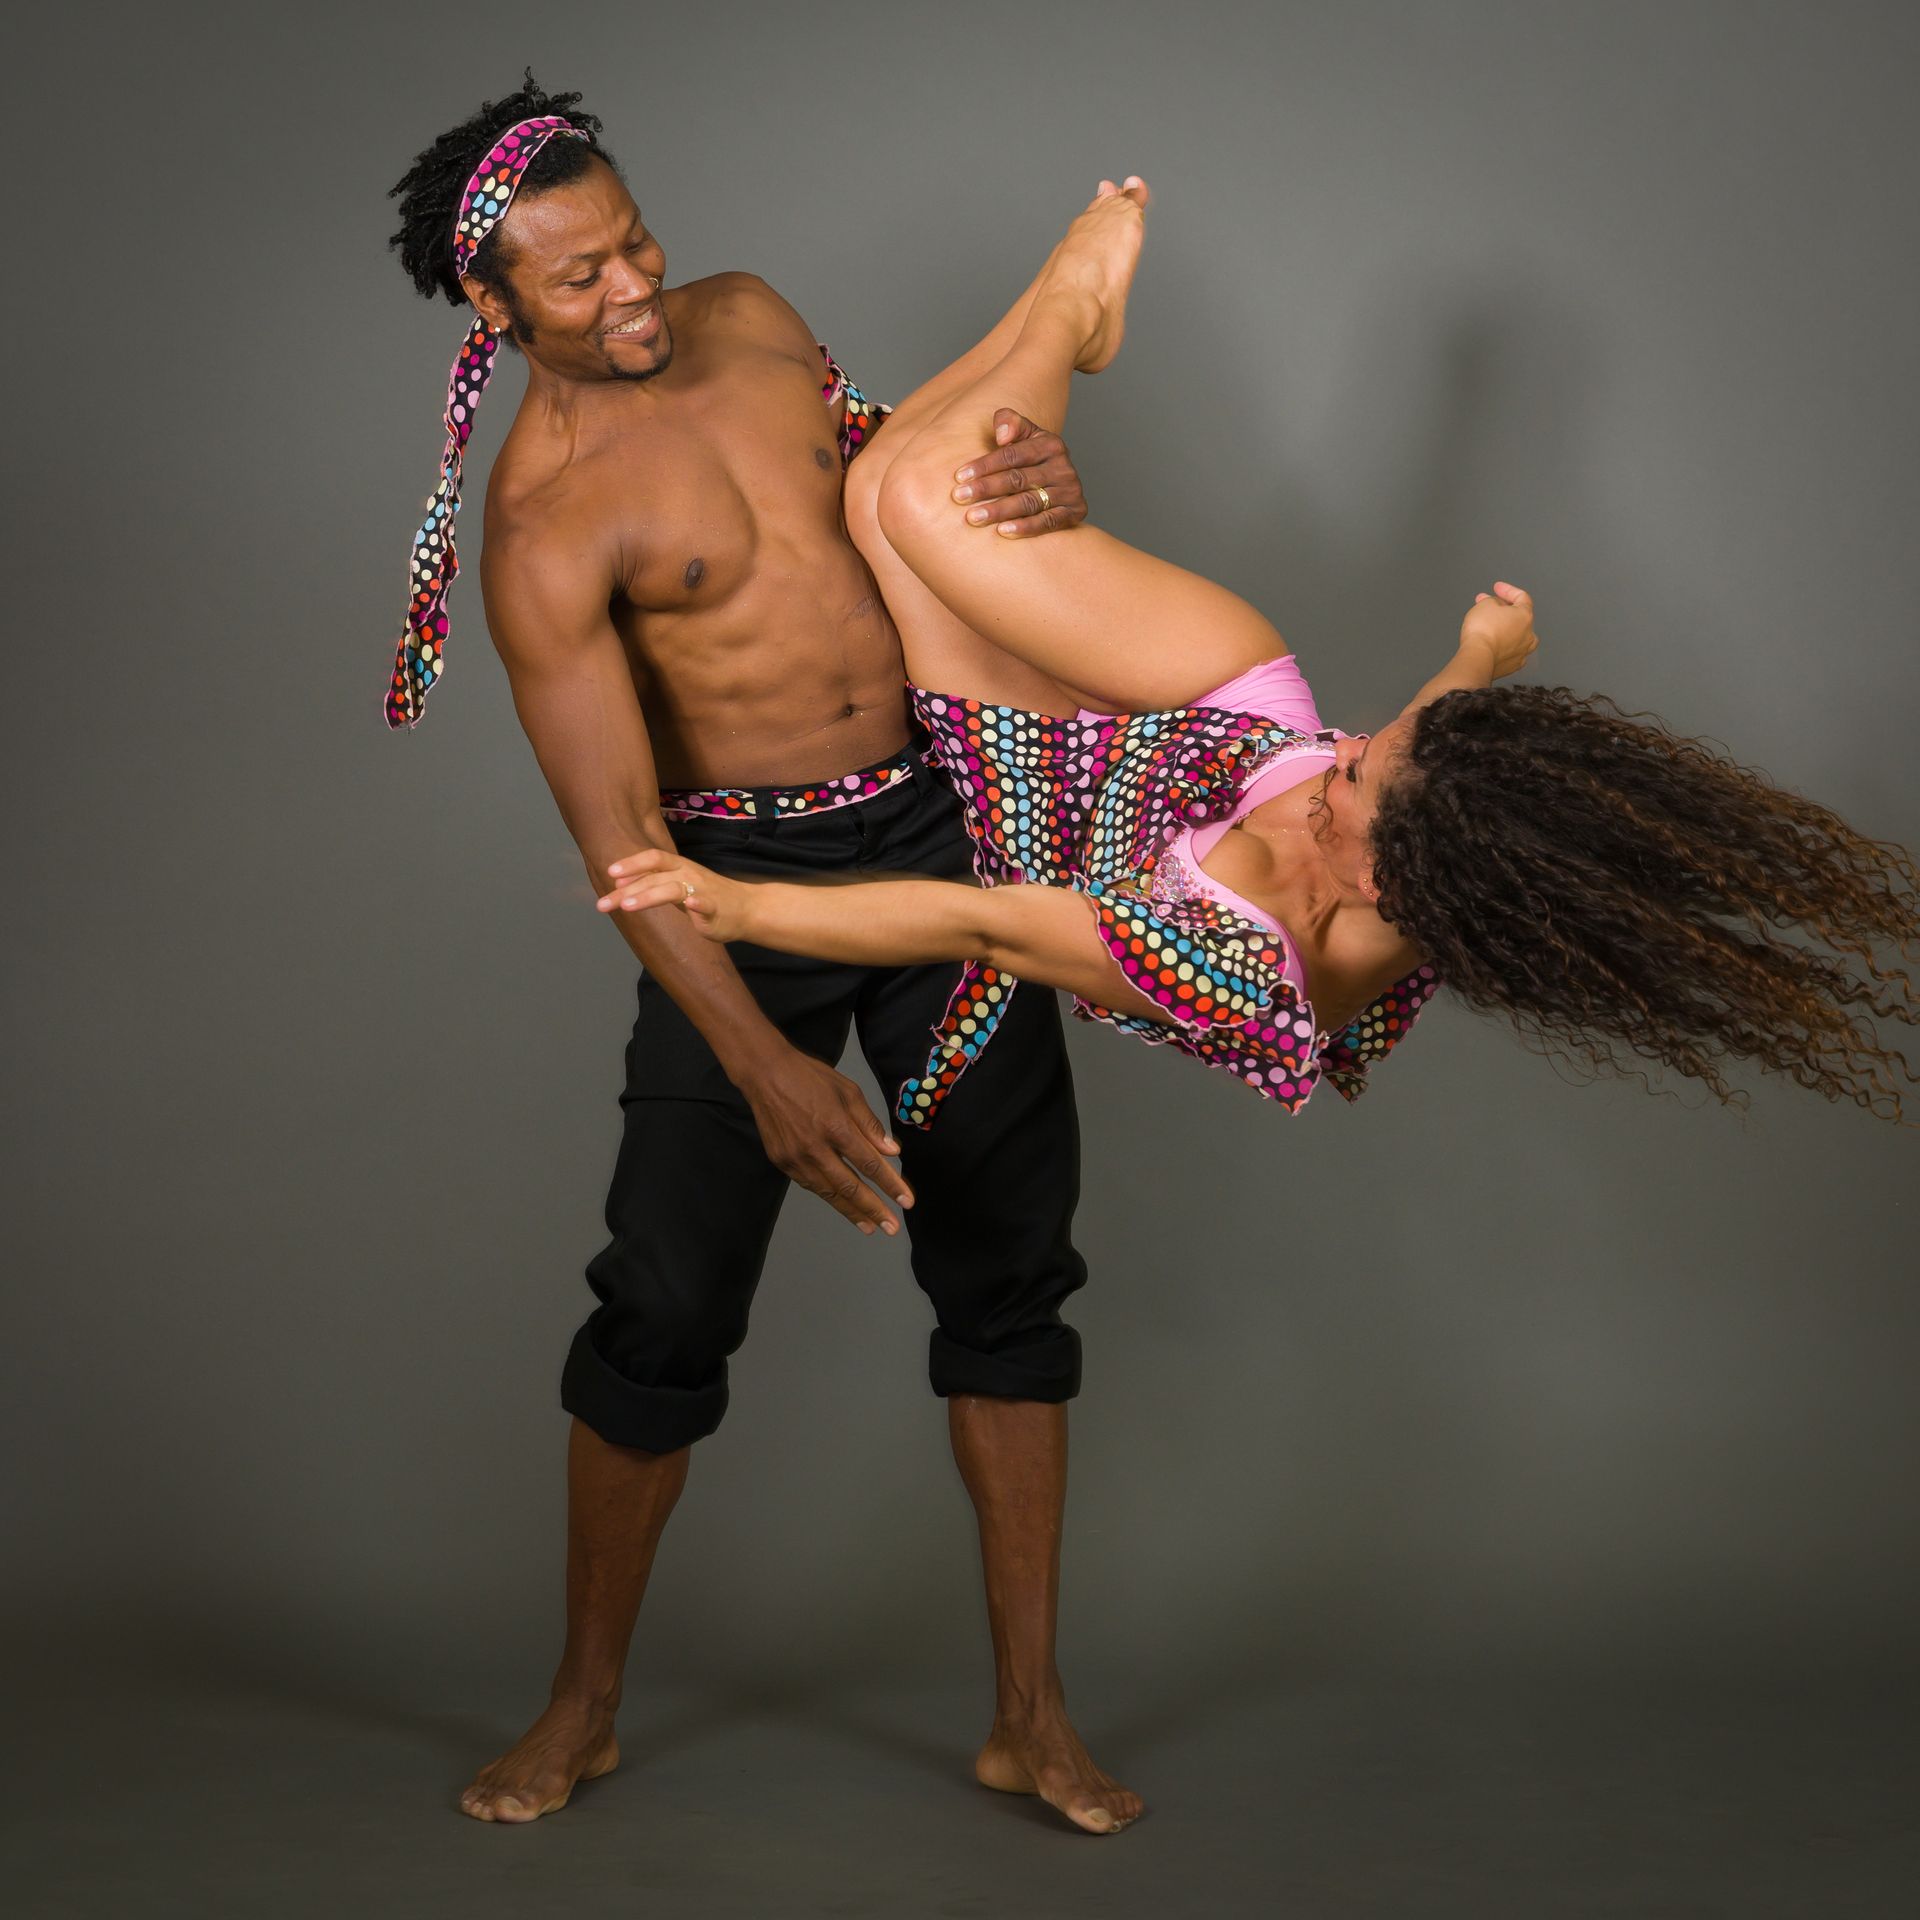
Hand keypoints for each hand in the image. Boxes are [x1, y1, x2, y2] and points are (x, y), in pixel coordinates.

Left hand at [597, 848, 747, 941]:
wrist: (746, 909)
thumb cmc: (708, 897)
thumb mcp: (678, 886)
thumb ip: (653, 884)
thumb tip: (621, 886)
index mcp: (679, 867)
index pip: (652, 858)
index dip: (631, 864)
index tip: (610, 873)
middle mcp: (688, 874)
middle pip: (653, 877)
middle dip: (626, 891)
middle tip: (603, 904)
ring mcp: (702, 891)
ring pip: (672, 890)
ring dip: (649, 896)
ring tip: (627, 906)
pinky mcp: (715, 910)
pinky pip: (706, 905)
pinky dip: (698, 905)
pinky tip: (691, 906)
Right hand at [735, 1048, 915, 1235]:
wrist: (765, 1074)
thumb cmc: (810, 1078)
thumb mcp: (848, 1093)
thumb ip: (870, 1125)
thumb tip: (892, 1152)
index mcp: (836, 1126)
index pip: (869, 1164)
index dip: (890, 1185)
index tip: (906, 1201)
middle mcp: (815, 1147)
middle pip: (849, 1187)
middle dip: (874, 1209)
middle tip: (892, 1228)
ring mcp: (795, 1157)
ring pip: (828, 1192)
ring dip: (851, 1211)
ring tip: (870, 1226)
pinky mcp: (782, 1161)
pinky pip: (810, 1184)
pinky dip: (828, 1196)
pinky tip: (842, 1205)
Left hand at [951, 408, 1087, 537]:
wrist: (1057, 482)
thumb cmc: (1029, 458)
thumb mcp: (1022, 434)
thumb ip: (1009, 422)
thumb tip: (1001, 435)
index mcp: (1051, 444)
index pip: (1012, 455)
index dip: (985, 465)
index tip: (959, 476)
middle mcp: (1064, 467)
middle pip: (1018, 479)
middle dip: (986, 488)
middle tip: (960, 497)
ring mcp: (1071, 491)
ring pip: (1030, 502)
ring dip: (999, 510)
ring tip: (974, 517)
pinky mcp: (1076, 512)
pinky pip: (1048, 522)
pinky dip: (1025, 527)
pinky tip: (1002, 531)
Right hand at [1459, 580, 1539, 679]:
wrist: (1478, 658)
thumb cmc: (1483, 632)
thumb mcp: (1485, 605)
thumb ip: (1493, 601)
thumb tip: (1495, 606)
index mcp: (1526, 616)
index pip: (1521, 597)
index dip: (1508, 590)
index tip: (1497, 588)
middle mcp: (1528, 634)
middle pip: (1518, 617)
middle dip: (1502, 609)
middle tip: (1486, 606)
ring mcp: (1522, 652)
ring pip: (1516, 636)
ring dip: (1505, 630)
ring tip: (1490, 628)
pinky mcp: (1513, 666)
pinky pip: (1509, 652)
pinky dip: (1502, 646)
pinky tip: (1493, 645)